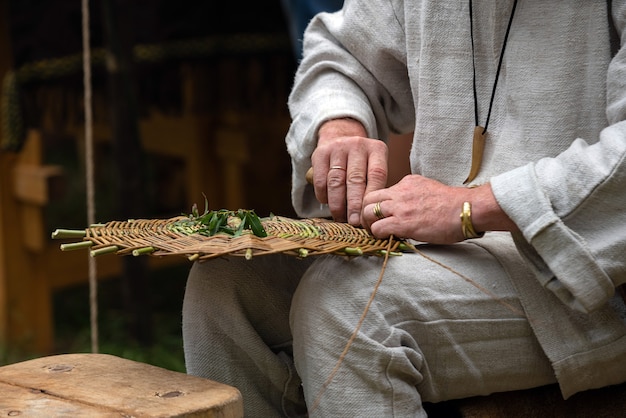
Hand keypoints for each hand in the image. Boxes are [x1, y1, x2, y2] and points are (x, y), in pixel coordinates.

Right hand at [311, 118, 387, 224]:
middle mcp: (358, 145)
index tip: (369, 215)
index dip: (371, 197)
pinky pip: (321, 180)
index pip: (377, 175)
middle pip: (355, 179)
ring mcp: (338, 147)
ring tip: (340, 218)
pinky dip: (323, 195)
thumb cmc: (361, 162)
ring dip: (337, 204)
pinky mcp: (320, 153)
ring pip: (336, 181)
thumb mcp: (374, 165)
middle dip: (354, 204)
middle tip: (354, 222)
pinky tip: (327, 204)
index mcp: (376, 149)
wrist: (340, 136)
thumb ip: (375, 185)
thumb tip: (372, 215)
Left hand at [361, 175, 516, 243]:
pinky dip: (377, 235)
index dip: (378, 204)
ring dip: (368, 224)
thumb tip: (408, 206)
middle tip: (370, 224)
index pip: (382, 191)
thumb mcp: (429, 189)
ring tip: (375, 233)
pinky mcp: (402, 223)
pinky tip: (385, 239)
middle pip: (368, 197)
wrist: (465, 210)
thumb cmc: (454, 204)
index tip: (380, 215)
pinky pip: (378, 228)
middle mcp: (400, 191)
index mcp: (407, 182)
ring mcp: (400, 206)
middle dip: (365, 211)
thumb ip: (414, 194)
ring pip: (368, 212)